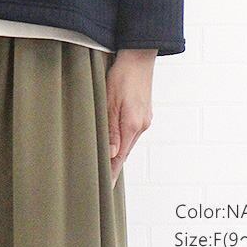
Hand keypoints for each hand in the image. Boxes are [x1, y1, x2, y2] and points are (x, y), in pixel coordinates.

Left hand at [106, 48, 156, 188]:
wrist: (138, 57)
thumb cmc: (122, 75)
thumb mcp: (111, 100)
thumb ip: (111, 128)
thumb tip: (112, 154)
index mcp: (133, 124)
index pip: (121, 157)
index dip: (112, 172)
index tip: (105, 189)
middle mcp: (142, 125)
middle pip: (125, 152)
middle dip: (114, 166)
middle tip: (102, 182)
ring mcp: (144, 119)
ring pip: (128, 141)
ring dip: (118, 152)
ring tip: (105, 165)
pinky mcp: (143, 112)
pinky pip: (131, 131)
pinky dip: (123, 140)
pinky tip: (115, 142)